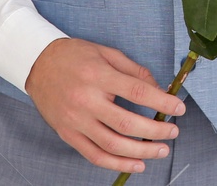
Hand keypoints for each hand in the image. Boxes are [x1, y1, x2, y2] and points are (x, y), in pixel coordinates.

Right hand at [24, 37, 186, 175]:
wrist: (37, 64)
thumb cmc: (74, 56)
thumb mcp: (106, 52)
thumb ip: (133, 70)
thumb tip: (158, 88)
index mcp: (98, 76)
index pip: (137, 92)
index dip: (162, 102)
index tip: (179, 108)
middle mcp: (86, 101)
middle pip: (127, 123)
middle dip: (155, 131)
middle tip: (173, 131)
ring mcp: (76, 121)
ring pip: (112, 145)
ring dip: (141, 152)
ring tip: (161, 150)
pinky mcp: (68, 134)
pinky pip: (95, 155)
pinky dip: (117, 164)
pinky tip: (136, 163)